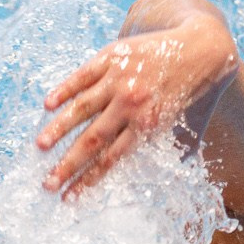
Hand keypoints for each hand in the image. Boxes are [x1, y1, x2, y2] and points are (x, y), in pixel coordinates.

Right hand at [35, 2, 239, 196]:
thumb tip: (163, 184)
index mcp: (148, 127)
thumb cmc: (195, 94)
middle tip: (47, 183)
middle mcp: (131, 104)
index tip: (68, 196)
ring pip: (82, 108)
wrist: (203, 47)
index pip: (110, 160)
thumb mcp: (188, 129)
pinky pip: (83, 75)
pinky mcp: (113, 56)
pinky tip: (48, 105)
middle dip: (67, 165)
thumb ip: (173, 155)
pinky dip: (65, 89)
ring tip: (40, 146)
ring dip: (59, 129)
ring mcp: (119, 79)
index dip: (87, 180)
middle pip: (93, 140)